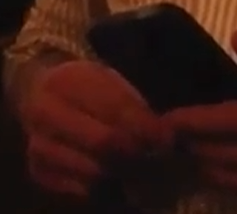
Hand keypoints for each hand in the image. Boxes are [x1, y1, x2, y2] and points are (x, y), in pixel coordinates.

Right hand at [21, 58, 173, 197]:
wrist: (38, 91)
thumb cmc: (86, 85)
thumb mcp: (110, 81)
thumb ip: (132, 105)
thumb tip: (161, 134)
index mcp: (67, 81)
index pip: (114, 108)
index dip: (145, 125)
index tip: (167, 137)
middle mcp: (45, 113)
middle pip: (101, 141)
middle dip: (134, 149)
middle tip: (155, 153)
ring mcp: (37, 145)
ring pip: (91, 168)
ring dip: (121, 169)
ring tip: (139, 162)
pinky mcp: (37, 171)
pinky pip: (78, 187)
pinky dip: (102, 184)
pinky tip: (114, 172)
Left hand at [163, 32, 236, 195]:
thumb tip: (234, 39)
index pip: (222, 122)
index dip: (189, 122)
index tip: (163, 120)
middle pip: (220, 156)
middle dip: (191, 147)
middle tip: (168, 139)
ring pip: (234, 180)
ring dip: (208, 168)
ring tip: (190, 158)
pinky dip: (233, 183)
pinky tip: (227, 176)